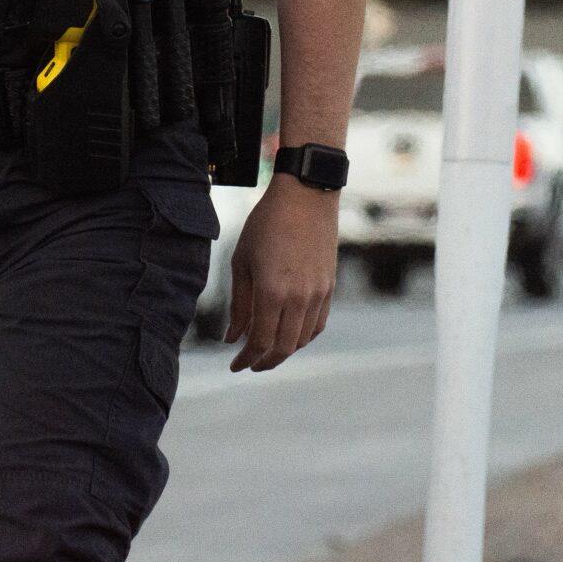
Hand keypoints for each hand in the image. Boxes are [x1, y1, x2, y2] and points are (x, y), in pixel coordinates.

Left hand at [225, 177, 337, 371]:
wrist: (305, 196)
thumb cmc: (266, 224)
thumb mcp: (242, 261)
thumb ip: (238, 304)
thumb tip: (232, 338)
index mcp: (272, 292)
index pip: (260, 342)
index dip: (246, 359)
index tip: (234, 365)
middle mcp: (299, 298)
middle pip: (283, 348)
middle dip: (264, 361)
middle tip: (249, 363)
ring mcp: (318, 294)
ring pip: (302, 339)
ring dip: (283, 350)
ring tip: (266, 348)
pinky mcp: (330, 287)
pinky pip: (318, 324)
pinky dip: (302, 336)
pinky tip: (288, 333)